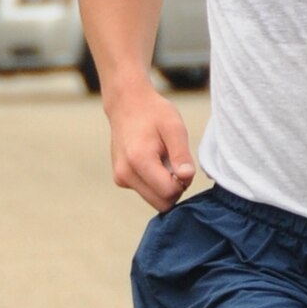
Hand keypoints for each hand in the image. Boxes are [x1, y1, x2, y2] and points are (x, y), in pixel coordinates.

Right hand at [106, 85, 195, 211]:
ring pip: (154, 201)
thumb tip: (186, 178)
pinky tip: (153, 162)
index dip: (183, 182)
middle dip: (174, 189)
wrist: (127, 104)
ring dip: (165, 187)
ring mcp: (120, 178)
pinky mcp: (120, 180)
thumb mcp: (174, 127)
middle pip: (162, 203)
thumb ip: (181, 154)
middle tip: (175, 163)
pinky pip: (146, 193)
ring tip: (163, 160)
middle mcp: (125, 174)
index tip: (181, 163)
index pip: (169, 192)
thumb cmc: (154, 113)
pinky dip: (155, 184)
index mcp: (139, 160)